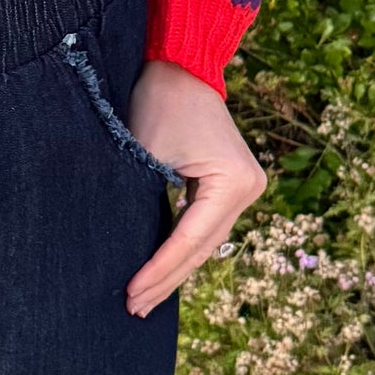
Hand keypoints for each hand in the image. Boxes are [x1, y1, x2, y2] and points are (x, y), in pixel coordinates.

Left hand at [122, 60, 266, 315]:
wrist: (180, 65)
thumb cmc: (157, 101)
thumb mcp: (143, 154)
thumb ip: (139, 201)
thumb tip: (125, 255)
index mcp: (233, 182)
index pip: (189, 239)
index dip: (158, 270)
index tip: (130, 295)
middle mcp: (249, 188)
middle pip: (201, 247)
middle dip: (166, 279)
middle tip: (133, 309)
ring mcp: (245, 188)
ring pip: (204, 241)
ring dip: (174, 269)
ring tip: (143, 300)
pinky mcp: (232, 185)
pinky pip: (204, 226)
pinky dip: (181, 247)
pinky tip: (160, 272)